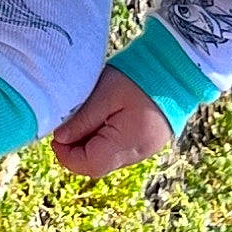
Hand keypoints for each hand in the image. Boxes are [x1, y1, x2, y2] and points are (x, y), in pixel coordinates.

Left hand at [49, 65, 171, 178]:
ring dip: (90, 145)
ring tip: (86, 118)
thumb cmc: (138, 76)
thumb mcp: (105, 94)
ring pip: (107, 158)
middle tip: (67, 126)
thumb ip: (82, 119)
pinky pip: (119, 150)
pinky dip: (104, 140)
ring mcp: (145, 149)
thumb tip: (60, 138)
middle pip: (98, 165)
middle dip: (76, 151)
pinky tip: (102, 119)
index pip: (90, 165)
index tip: (56, 136)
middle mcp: (138, 152)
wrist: (174, 66)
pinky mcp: (147, 142)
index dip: (67, 155)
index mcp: (128, 142)